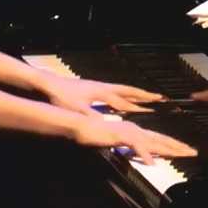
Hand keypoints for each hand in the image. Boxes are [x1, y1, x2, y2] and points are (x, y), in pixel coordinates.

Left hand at [38, 74, 162, 115]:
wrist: (48, 84)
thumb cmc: (61, 96)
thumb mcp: (76, 109)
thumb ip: (91, 115)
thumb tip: (103, 123)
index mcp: (101, 92)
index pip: (125, 99)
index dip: (140, 103)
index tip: (155, 104)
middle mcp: (103, 88)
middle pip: (127, 91)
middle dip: (143, 95)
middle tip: (158, 97)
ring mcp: (97, 87)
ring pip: (121, 91)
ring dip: (134, 96)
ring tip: (145, 99)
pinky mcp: (91, 90)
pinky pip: (113, 94)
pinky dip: (122, 98)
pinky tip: (123, 103)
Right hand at [72, 115, 197, 163]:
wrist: (80, 125)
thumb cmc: (95, 134)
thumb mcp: (116, 143)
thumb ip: (129, 149)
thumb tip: (140, 157)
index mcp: (135, 131)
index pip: (158, 139)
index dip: (173, 145)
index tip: (185, 150)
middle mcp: (135, 130)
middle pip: (161, 140)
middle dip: (178, 146)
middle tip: (193, 152)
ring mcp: (129, 132)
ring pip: (154, 142)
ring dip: (169, 149)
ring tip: (182, 154)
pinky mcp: (121, 136)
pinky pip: (136, 147)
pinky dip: (145, 154)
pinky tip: (153, 163)